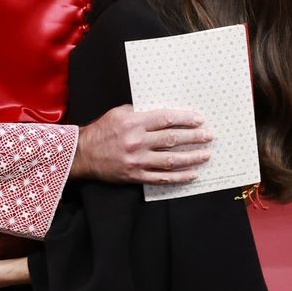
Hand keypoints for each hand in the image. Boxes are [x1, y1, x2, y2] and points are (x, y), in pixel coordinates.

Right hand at [70, 104, 212, 183]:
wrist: (83, 154)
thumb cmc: (101, 131)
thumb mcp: (119, 113)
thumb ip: (140, 112)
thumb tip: (164, 113)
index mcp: (134, 123)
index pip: (166, 119)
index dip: (185, 119)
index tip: (199, 119)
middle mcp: (137, 141)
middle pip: (172, 139)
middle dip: (194, 137)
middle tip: (209, 136)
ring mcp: (137, 160)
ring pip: (171, 160)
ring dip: (192, 158)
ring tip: (206, 155)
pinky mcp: (135, 175)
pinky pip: (162, 178)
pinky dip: (179, 177)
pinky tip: (192, 174)